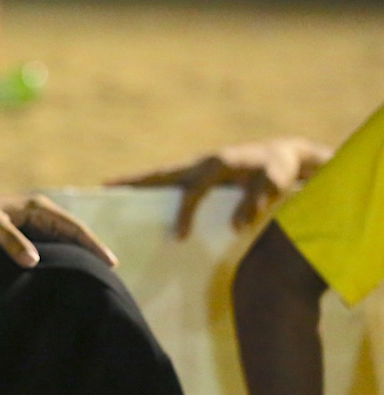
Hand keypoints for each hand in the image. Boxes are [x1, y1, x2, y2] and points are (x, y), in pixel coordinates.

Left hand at [0, 193, 117, 268]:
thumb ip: (10, 240)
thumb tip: (35, 260)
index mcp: (37, 207)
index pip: (74, 228)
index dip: (93, 246)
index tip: (111, 264)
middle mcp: (38, 212)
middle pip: (73, 234)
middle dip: (92, 251)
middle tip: (110, 276)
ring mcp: (31, 223)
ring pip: (62, 240)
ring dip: (77, 255)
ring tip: (93, 277)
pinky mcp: (21, 233)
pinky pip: (49, 245)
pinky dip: (61, 256)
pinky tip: (64, 273)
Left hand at [108, 137, 331, 238]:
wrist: (290, 154)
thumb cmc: (241, 181)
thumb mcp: (214, 191)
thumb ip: (190, 208)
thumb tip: (165, 240)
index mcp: (196, 172)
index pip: (159, 177)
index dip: (133, 182)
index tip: (104, 188)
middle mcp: (214, 165)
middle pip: (189, 184)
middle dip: (183, 209)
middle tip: (179, 237)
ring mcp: (242, 164)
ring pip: (225, 185)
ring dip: (216, 207)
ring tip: (213, 231)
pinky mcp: (272, 171)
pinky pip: (262, 188)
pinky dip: (253, 206)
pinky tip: (244, 224)